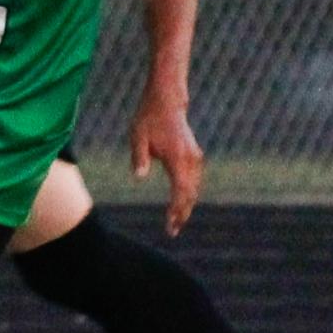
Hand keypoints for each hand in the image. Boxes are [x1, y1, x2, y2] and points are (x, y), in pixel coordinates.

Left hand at [130, 95, 203, 236]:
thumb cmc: (149, 118)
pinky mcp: (194, 156)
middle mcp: (190, 159)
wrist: (167, 101)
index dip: (177, 210)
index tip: (171, 225)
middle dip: (182, 214)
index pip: (180, 191)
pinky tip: (180, 203)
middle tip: (172, 231)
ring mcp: (195, 157)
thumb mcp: (138, 136)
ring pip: (194, 188)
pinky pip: (194, 181)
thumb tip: (139, 178)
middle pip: (190, 194)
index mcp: (177, 157)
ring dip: (186, 205)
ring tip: (175, 222)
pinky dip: (188, 194)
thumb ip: (139, 157)